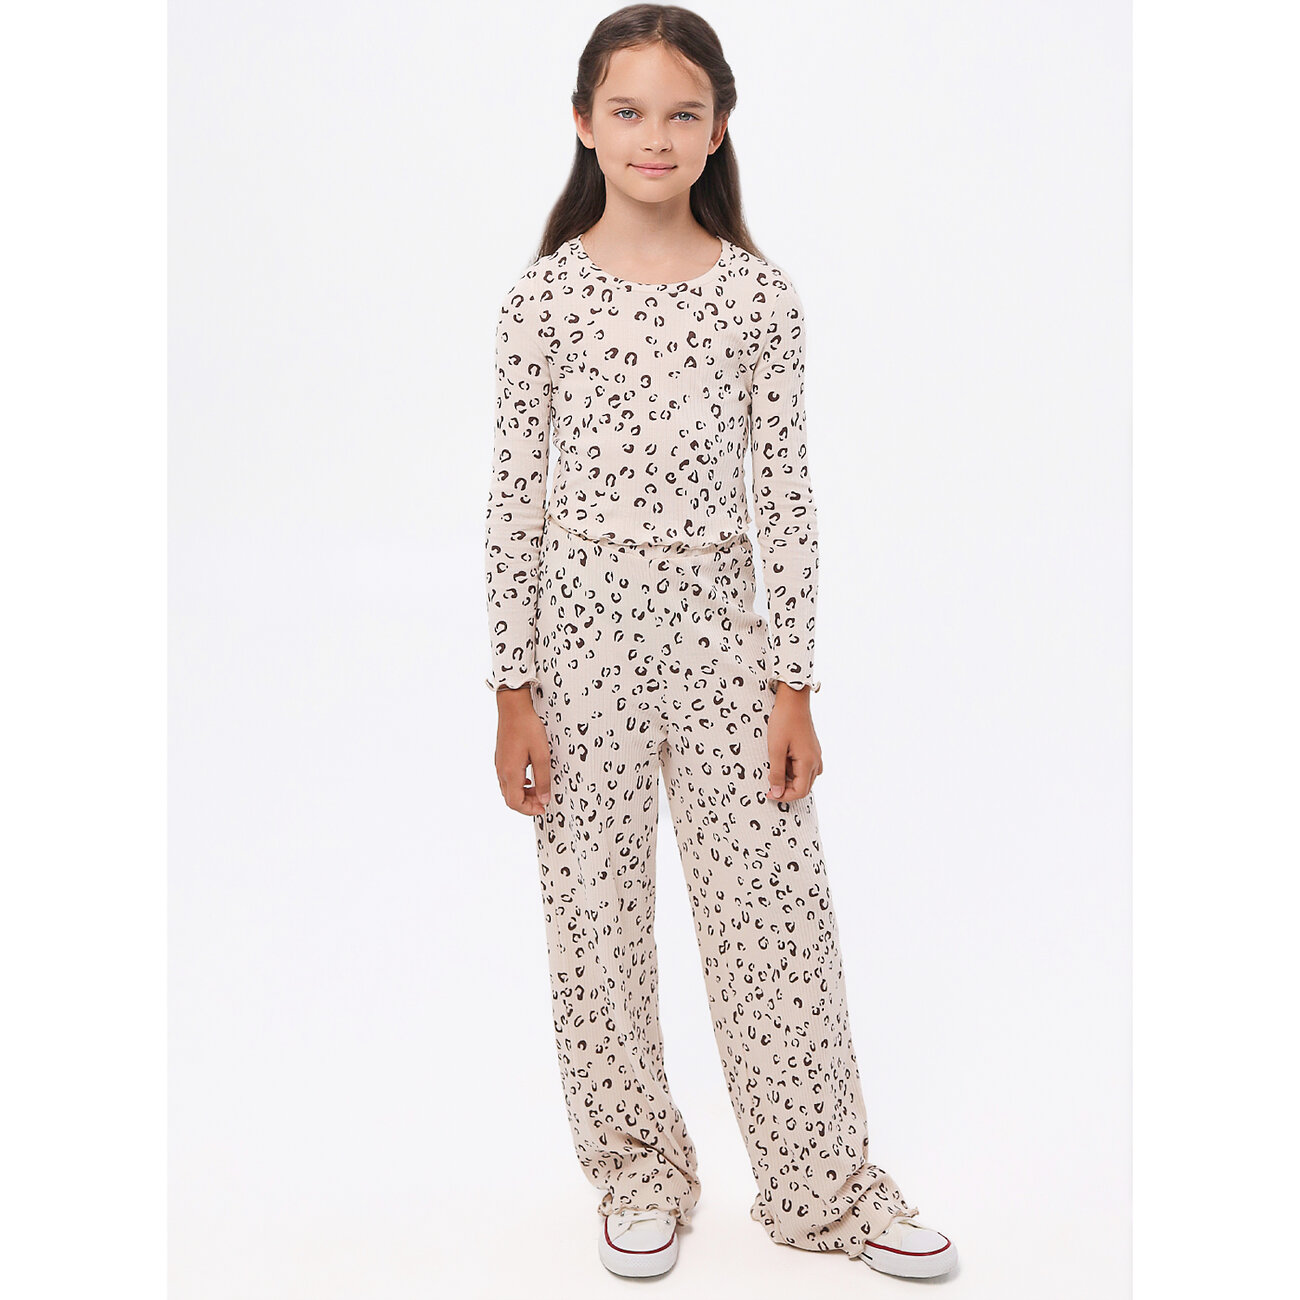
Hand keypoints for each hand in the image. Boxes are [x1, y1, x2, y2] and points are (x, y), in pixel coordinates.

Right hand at [493, 685, 551, 815]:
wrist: (513, 708)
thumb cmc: (527, 727)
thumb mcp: (542, 754)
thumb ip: (543, 779)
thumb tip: (543, 799)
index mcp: (511, 772)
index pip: (515, 802)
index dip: (529, 810)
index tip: (542, 808)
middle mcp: (502, 771)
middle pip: (510, 798)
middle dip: (527, 804)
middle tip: (542, 801)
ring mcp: (499, 764)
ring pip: (508, 789)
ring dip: (523, 794)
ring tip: (539, 789)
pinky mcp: (501, 758)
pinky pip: (507, 779)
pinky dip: (518, 784)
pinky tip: (530, 778)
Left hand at [765, 682, 823, 802]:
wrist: (793, 700)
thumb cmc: (783, 721)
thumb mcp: (775, 749)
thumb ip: (776, 773)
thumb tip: (777, 793)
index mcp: (808, 762)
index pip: (800, 791)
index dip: (784, 796)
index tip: (769, 793)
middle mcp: (816, 760)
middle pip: (804, 787)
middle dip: (786, 788)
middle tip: (770, 782)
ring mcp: (815, 754)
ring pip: (805, 777)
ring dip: (790, 778)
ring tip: (776, 765)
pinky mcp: (812, 748)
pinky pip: (805, 766)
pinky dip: (793, 768)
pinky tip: (783, 758)